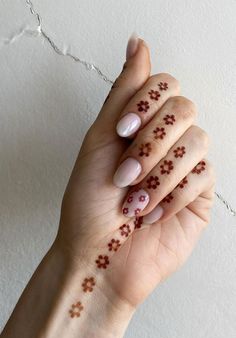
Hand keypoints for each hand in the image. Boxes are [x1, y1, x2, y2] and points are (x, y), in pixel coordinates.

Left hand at [57, 37, 214, 307]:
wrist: (99, 257)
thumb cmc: (89, 205)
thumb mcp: (98, 142)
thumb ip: (123, 94)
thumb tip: (138, 43)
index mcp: (140, 126)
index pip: (163, 85)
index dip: (146, 103)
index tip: (122, 132)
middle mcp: (164, 142)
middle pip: (184, 108)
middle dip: (151, 143)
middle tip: (124, 175)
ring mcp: (184, 167)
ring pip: (197, 141)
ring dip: (160, 173)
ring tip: (135, 201)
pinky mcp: (199, 194)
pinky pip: (202, 175)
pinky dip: (171, 196)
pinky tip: (151, 215)